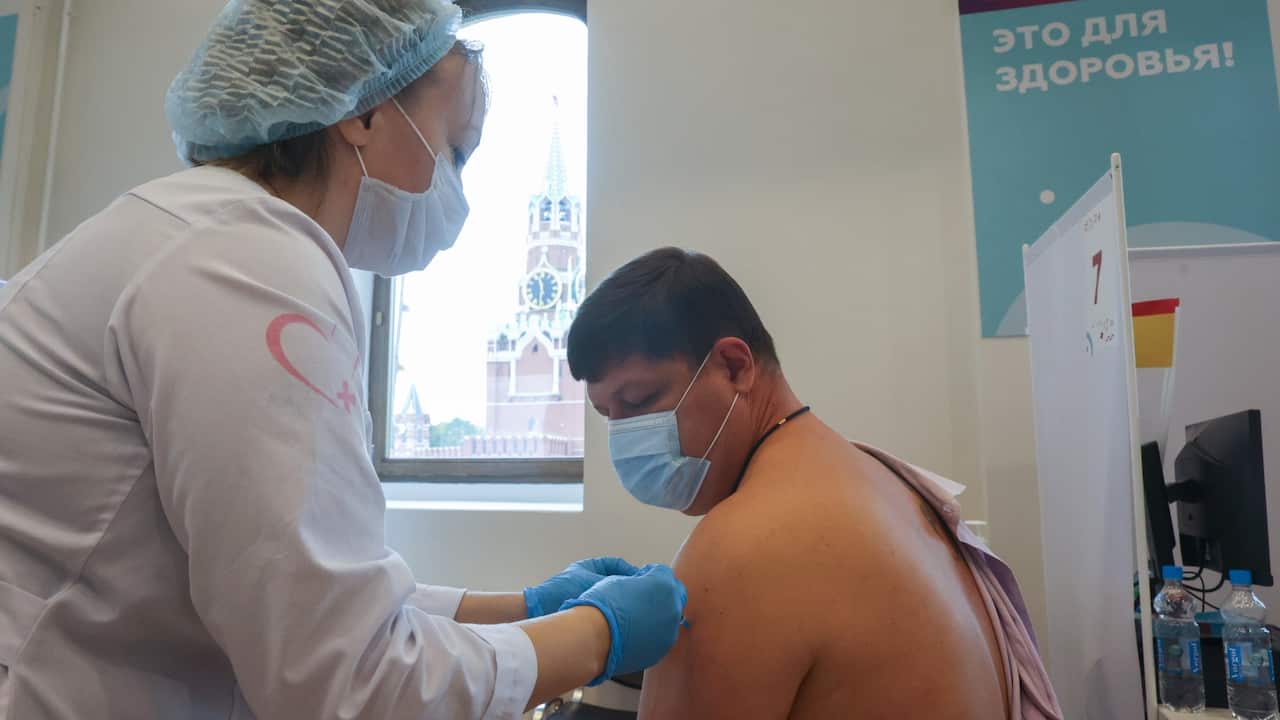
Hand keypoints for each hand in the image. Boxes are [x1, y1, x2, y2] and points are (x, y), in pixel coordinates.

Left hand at [524, 557, 641, 618]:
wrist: (536, 610)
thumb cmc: (560, 592)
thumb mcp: (591, 584)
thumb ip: (613, 583)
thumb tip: (634, 583)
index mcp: (590, 566)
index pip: (617, 564)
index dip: (631, 571)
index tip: (642, 580)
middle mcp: (587, 578)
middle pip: (614, 580)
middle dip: (626, 588)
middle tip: (639, 596)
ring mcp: (583, 594)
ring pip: (608, 595)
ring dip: (618, 602)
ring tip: (629, 609)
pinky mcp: (580, 609)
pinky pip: (600, 609)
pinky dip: (609, 613)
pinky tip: (616, 620)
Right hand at [562, 564, 687, 685]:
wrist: (592, 637)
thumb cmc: (601, 605)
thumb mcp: (619, 579)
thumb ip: (640, 581)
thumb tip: (644, 586)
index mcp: (664, 585)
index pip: (663, 572)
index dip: (649, 573)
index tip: (638, 578)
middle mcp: (673, 608)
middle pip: (673, 595)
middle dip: (660, 593)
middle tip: (640, 595)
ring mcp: (669, 632)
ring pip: (669, 618)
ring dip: (657, 614)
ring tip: (634, 616)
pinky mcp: (660, 650)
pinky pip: (660, 637)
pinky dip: (651, 632)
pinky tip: (633, 631)